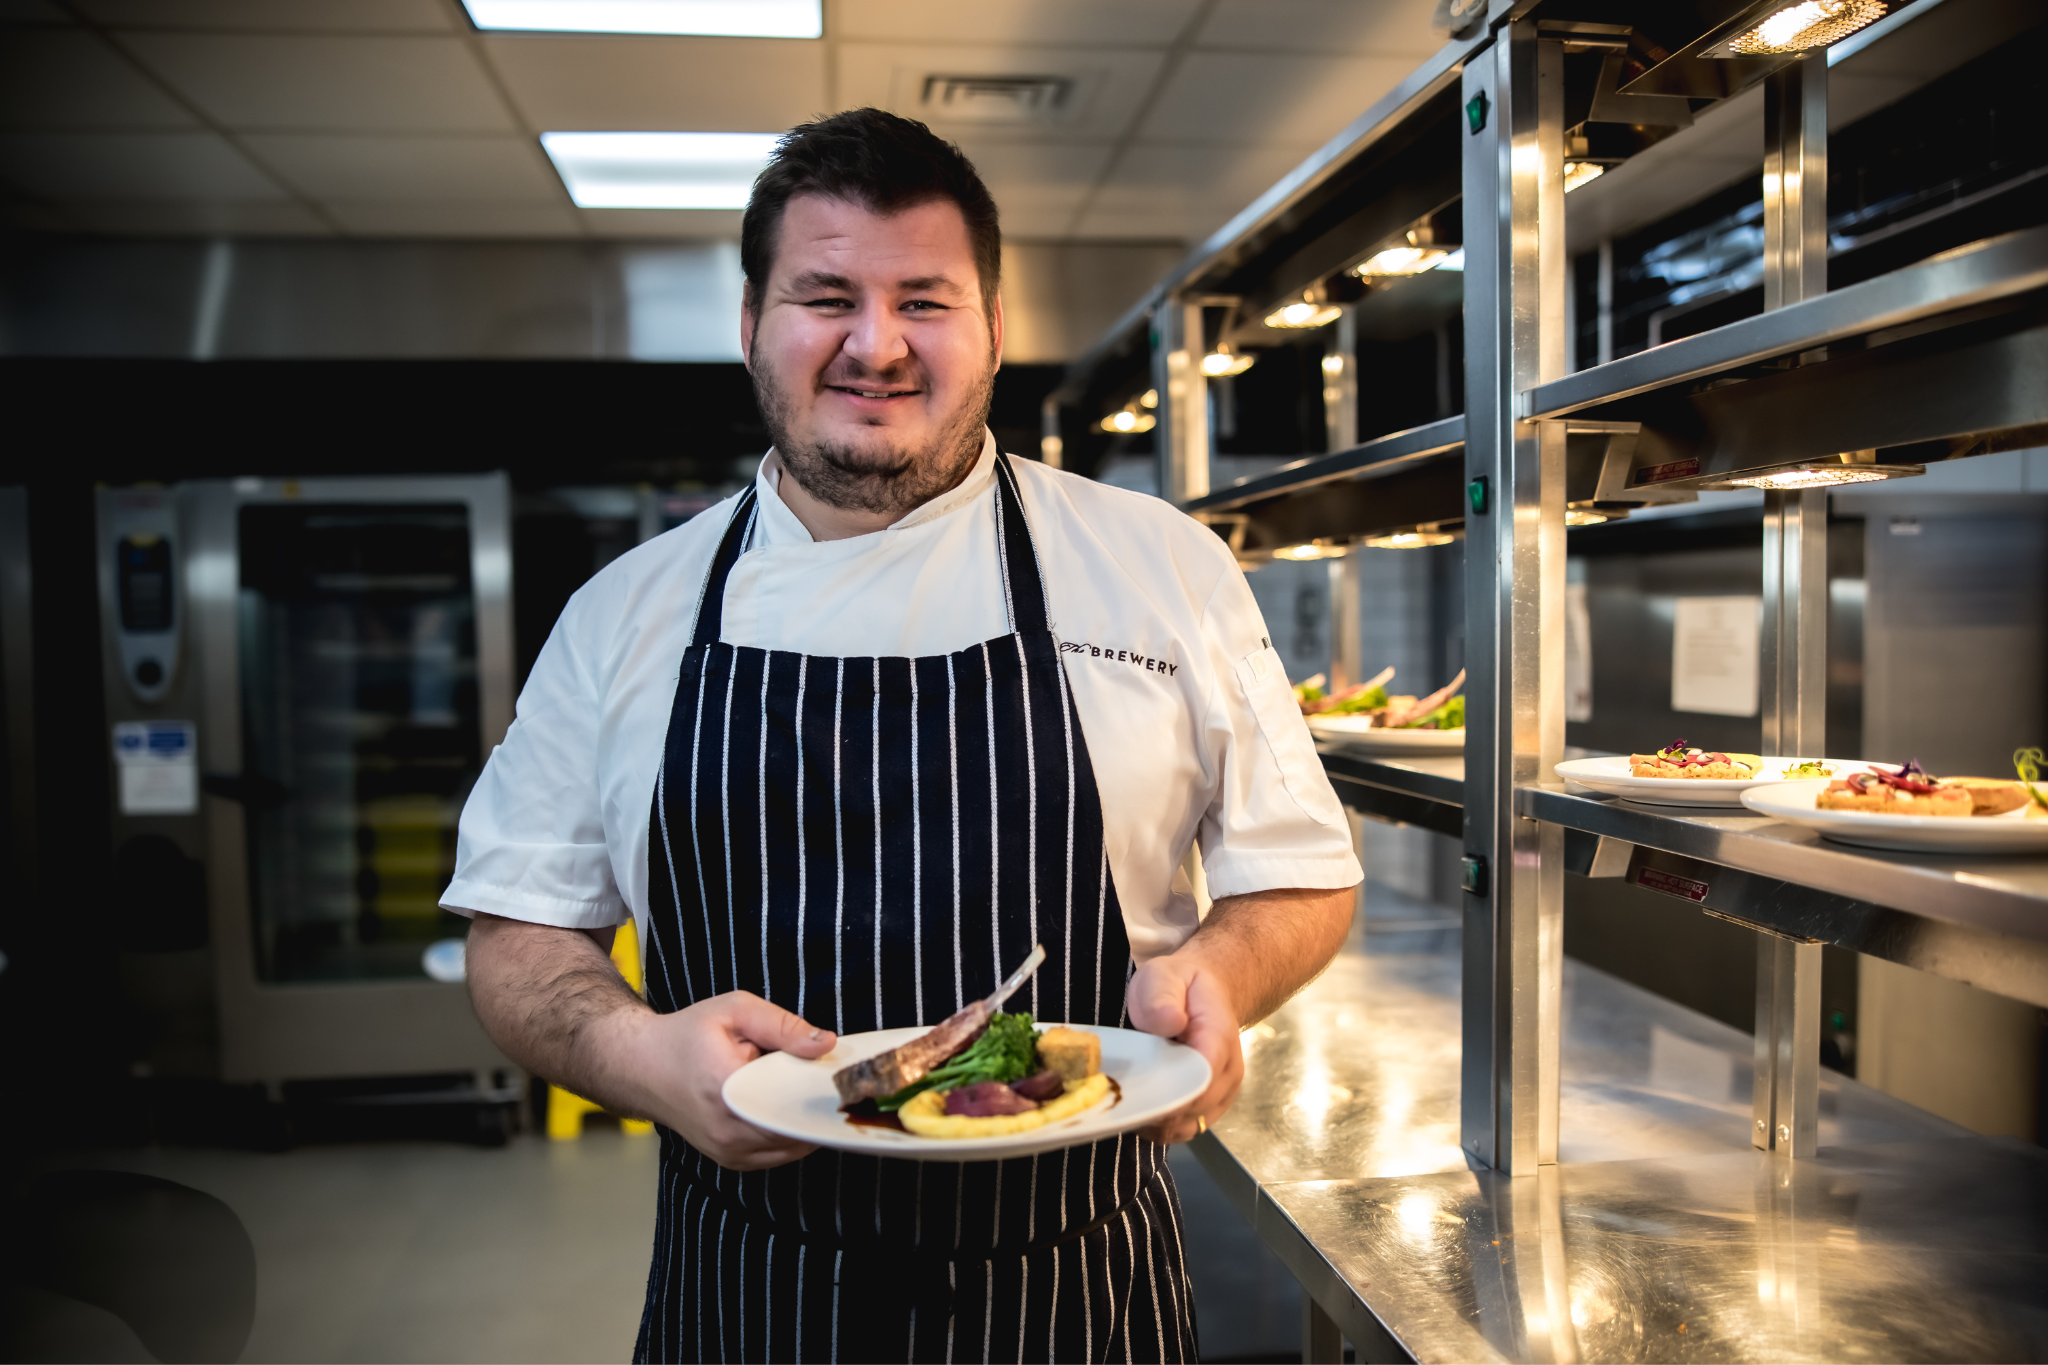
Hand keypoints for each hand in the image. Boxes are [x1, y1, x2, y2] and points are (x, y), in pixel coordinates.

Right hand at [609, 991, 836, 1170]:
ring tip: (802, 1089)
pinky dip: (790, 1135)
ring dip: (805, 1123)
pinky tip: (787, 1107)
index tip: (839, 1076)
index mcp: (728, 1091)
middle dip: (817, 1108)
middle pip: (798, 1131)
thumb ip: (782, 1025)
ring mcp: (728, 1152)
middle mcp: (728, 1131)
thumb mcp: (735, 1011)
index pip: (793, 1108)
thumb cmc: (687, 1035)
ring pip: (792, 1148)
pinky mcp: (730, 1160)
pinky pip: (777, 1155)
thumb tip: (827, 1044)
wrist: (641, 1066)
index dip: (822, 1095)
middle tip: (827, 1079)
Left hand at [1126, 953, 1244, 1144]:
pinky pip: (1182, 1130)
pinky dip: (1158, 1126)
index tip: (1132, 1092)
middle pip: (1191, 1110)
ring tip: (1125, 1100)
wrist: (1203, 992)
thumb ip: (1163, 996)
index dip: (1167, 1093)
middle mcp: (1227, 1074)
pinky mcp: (1207, 1108)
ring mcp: (1220, 1095)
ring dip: (1153, 1122)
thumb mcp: (1164, 976)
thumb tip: (1168, 1021)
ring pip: (1185, 1127)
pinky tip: (1137, 1107)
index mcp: (1218, 1040)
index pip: (1200, 1080)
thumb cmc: (1180, 985)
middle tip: (1115, 1096)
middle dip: (1153, 1108)